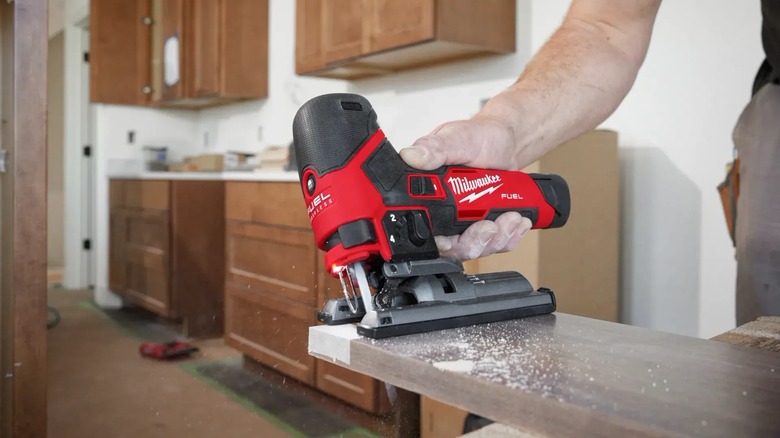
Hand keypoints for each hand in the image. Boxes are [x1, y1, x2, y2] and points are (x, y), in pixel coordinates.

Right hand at [399, 117, 533, 259]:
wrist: (505, 142)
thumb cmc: (476, 138)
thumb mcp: (454, 138)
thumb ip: (434, 148)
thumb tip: (411, 156)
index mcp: (427, 195)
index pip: (423, 232)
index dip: (438, 242)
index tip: (453, 239)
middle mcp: (443, 214)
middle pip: (452, 247)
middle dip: (475, 242)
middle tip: (490, 225)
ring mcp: (466, 222)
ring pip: (477, 248)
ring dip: (497, 238)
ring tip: (511, 217)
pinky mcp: (486, 226)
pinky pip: (497, 243)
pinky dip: (510, 236)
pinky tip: (518, 219)